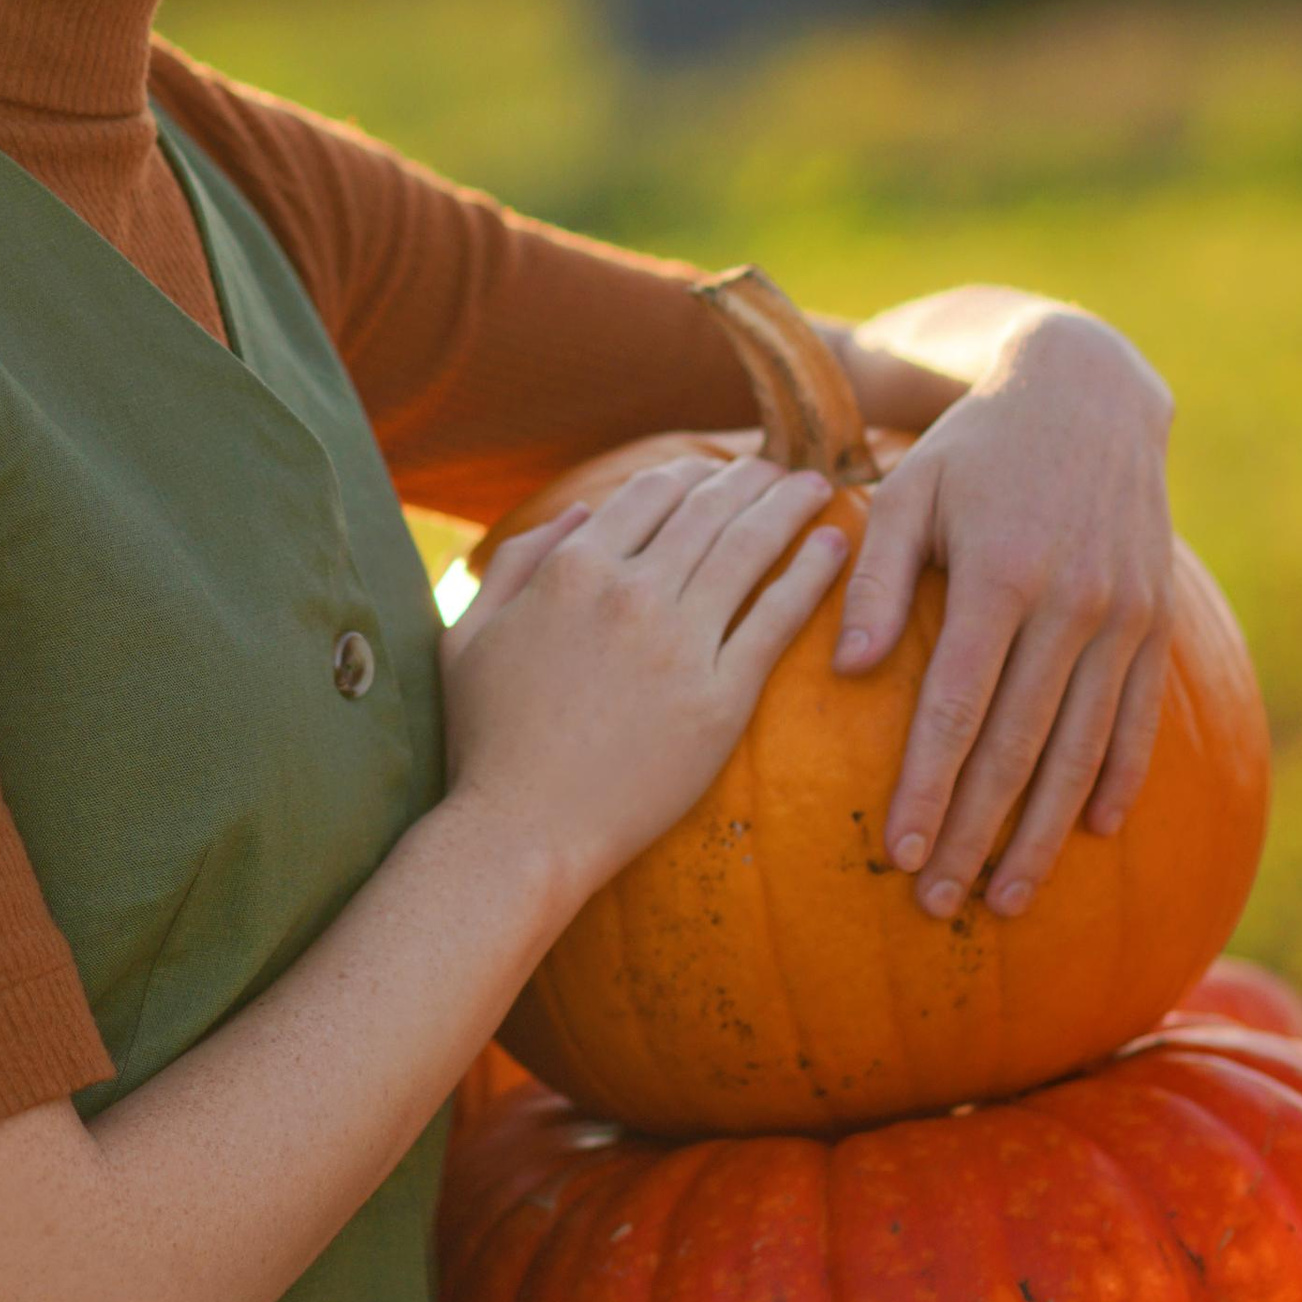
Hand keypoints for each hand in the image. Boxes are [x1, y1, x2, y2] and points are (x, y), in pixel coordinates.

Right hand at [441, 455, 846, 914]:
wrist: (523, 830)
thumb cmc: (485, 741)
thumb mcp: (469, 634)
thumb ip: (516, 562)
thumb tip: (576, 513)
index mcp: (570, 569)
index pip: (646, 494)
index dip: (686, 475)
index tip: (712, 473)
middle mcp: (630, 591)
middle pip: (707, 511)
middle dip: (749, 481)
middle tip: (779, 470)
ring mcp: (679, 643)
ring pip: (749, 550)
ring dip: (788, 508)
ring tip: (816, 490)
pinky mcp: (720, 697)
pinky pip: (777, 618)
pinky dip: (810, 574)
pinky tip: (831, 548)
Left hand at [834, 309, 1174, 920]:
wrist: (1088, 391)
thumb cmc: (972, 447)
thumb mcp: (910, 491)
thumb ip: (878, 581)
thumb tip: (848, 672)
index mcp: (1001, 574)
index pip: (957, 705)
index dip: (927, 784)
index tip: (898, 852)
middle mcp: (1071, 604)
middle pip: (1017, 744)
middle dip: (975, 832)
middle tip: (938, 903)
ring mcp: (1122, 615)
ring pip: (1080, 747)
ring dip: (1042, 832)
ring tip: (1005, 897)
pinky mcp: (1154, 618)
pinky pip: (1139, 716)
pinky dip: (1119, 778)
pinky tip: (1095, 833)